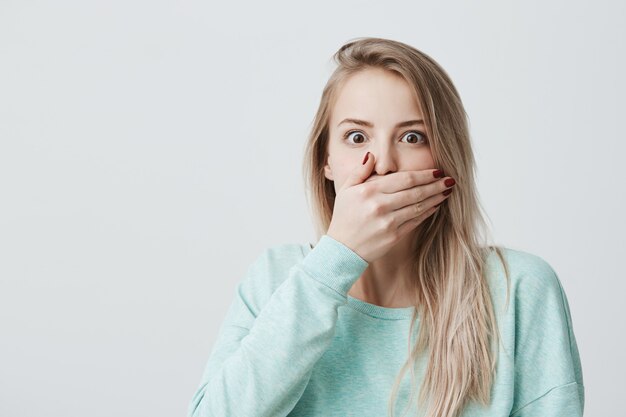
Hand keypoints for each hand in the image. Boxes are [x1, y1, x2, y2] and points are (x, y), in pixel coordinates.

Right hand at [326, 152, 454, 262]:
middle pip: (415, 192)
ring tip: (447, 191)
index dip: (424, 175)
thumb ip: (360, 172)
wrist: (342, 250)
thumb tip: (371, 156)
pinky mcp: (394, 236)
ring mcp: (388, 222)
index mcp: (369, 191)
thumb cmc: (344, 218)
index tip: (437, 171)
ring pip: (418, 206)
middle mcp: (380, 205)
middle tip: (450, 179)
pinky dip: (427, 213)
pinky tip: (435, 206)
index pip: (404, 179)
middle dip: (435, 185)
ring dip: (435, 198)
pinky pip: (415, 221)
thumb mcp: (346, 191)